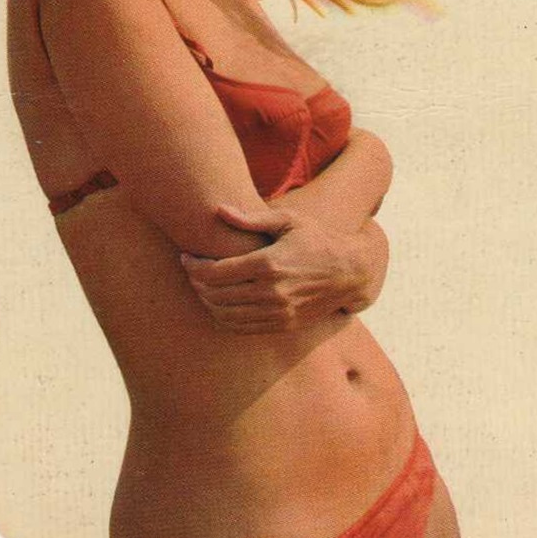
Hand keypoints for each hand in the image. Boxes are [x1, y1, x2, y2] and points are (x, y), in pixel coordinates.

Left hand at [181, 204, 375, 332]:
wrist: (350, 271)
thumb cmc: (317, 238)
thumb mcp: (288, 220)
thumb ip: (251, 218)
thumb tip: (219, 210)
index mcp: (268, 264)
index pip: (216, 272)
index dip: (194, 266)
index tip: (186, 257)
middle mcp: (271, 292)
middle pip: (215, 294)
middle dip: (196, 282)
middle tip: (191, 270)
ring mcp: (277, 312)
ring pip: (224, 315)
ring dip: (206, 301)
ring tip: (202, 286)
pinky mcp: (283, 325)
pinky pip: (241, 328)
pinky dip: (223, 317)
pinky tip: (220, 303)